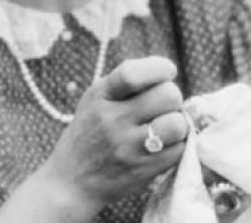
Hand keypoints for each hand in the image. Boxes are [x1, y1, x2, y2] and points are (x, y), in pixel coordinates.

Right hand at [40, 56, 188, 217]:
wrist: (71, 181)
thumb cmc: (90, 130)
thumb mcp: (95, 98)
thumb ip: (125, 81)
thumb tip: (167, 72)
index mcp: (101, 96)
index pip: (132, 74)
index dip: (159, 67)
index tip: (168, 70)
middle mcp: (113, 120)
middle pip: (167, 95)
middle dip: (172, 95)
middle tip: (164, 104)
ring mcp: (129, 148)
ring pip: (177, 124)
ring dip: (178, 121)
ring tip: (166, 124)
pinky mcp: (143, 170)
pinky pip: (178, 150)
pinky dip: (177, 144)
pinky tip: (163, 144)